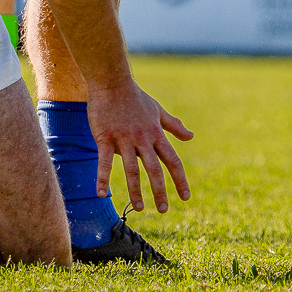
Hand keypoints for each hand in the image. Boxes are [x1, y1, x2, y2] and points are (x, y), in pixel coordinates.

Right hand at [88, 79, 192, 212]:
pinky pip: (104, 161)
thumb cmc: (135, 97)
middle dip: (160, 190)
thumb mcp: (157, 111)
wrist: (112, 81)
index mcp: (156, 134)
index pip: (172, 161)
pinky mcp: (105, 137)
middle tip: (164, 210)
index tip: (185, 197)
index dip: (180, 180)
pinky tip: (100, 194)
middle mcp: (143, 138)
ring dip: (135, 190)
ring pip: (131, 169)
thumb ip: (173, 126)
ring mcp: (124, 139)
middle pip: (155, 169)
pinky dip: (102, 178)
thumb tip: (190, 137)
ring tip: (139, 208)